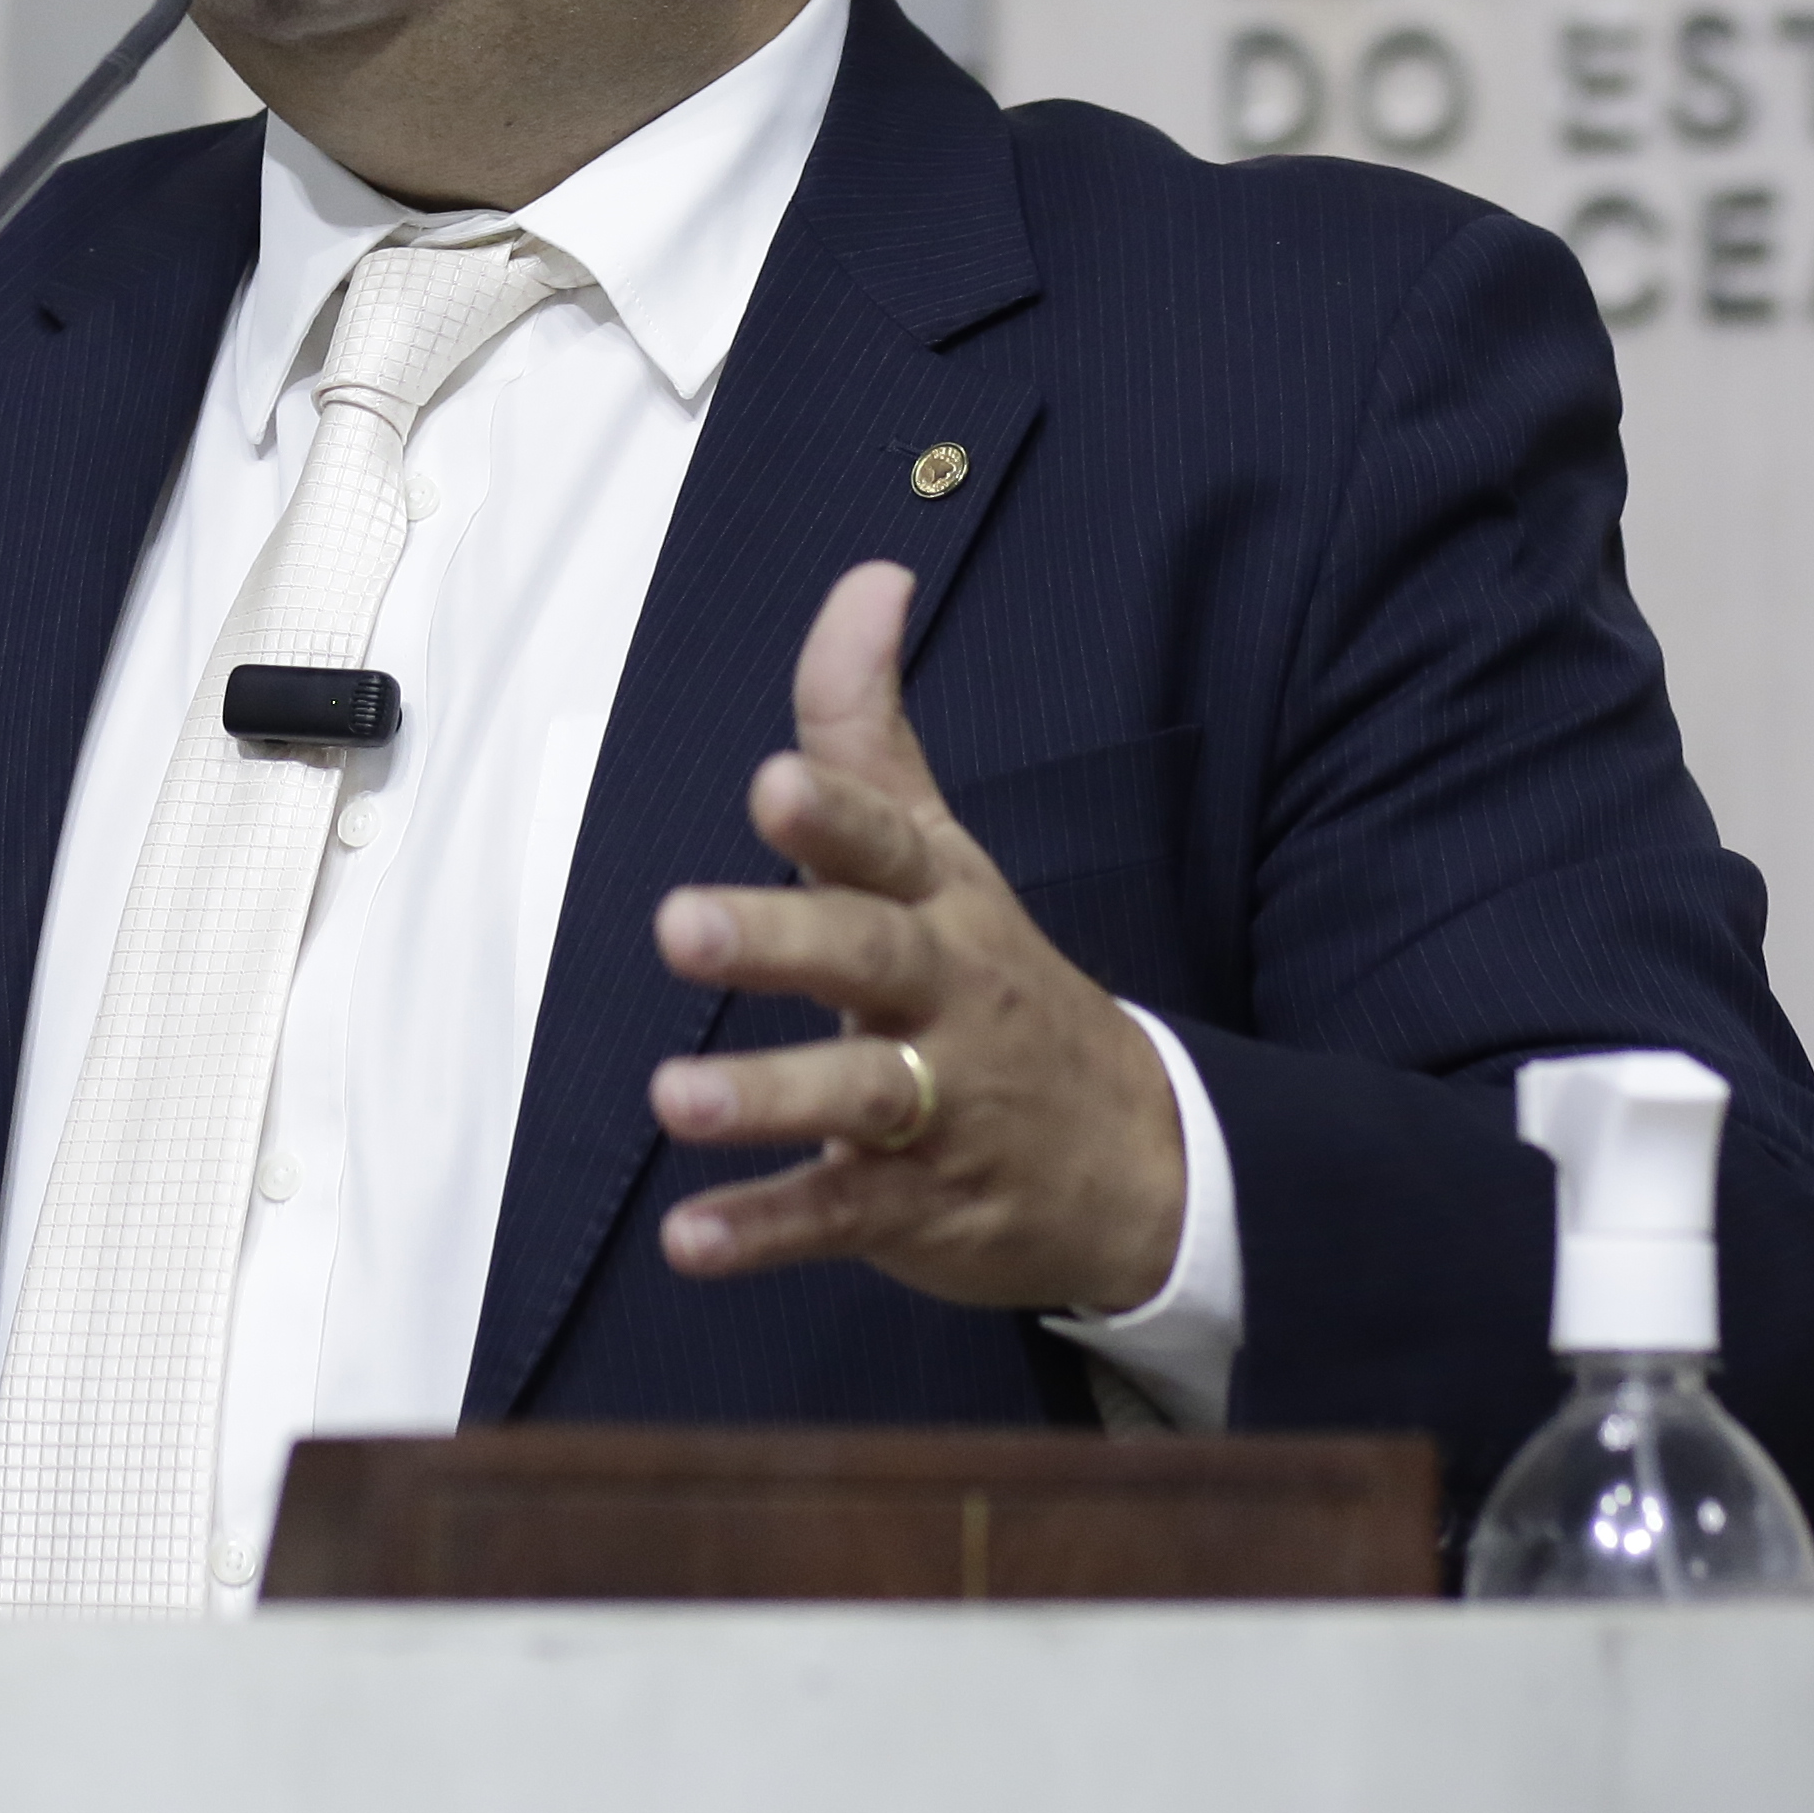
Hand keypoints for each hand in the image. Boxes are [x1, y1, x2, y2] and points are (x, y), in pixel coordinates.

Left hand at [644, 560, 1184, 1315]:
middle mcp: (944, 994)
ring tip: (672, 1094)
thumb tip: (867, 574)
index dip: (832, 813)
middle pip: (868, 957)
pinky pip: (839, 1216)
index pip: (887, 843)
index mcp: (940, 901)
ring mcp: (939, 1106)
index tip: (772, 781)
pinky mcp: (918, 1204)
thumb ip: (869, 722)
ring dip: (765, 1096)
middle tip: (680, 922)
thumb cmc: (996, 976)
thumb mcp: (941, 846)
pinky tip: (690, 1238)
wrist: (1141, 1156)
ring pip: (857, 1095)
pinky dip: (766, 1229)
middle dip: (781, 939)